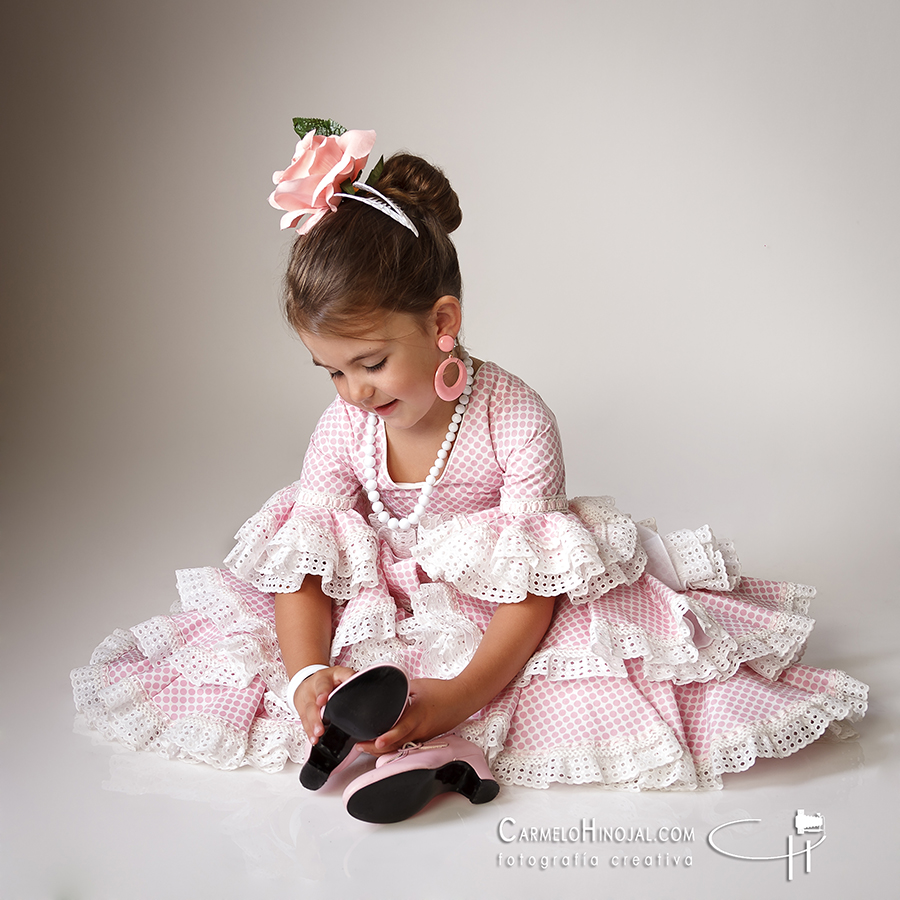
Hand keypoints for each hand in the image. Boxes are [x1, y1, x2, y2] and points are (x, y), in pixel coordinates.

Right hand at [291, 665, 355, 743]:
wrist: (310, 678)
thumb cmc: (329, 679)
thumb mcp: (340, 674)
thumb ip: (349, 677)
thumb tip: (361, 683)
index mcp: (324, 678)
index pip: (323, 683)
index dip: (323, 692)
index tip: (322, 700)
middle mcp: (313, 688)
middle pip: (312, 703)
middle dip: (316, 716)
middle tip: (320, 728)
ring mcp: (306, 698)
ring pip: (307, 713)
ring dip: (312, 726)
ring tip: (317, 735)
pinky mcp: (301, 709)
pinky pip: (304, 721)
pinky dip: (309, 731)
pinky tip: (313, 738)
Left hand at [358, 677, 474, 753]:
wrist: (462, 699)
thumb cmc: (442, 691)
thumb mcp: (417, 685)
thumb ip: (400, 691)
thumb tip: (385, 694)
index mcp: (417, 714)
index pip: (401, 729)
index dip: (388, 737)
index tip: (376, 742)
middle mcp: (420, 729)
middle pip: (396, 743)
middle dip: (376, 747)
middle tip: (359, 747)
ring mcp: (423, 736)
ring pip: (401, 746)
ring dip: (384, 749)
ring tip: (366, 747)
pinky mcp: (425, 738)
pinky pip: (408, 745)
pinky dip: (395, 747)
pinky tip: (384, 747)